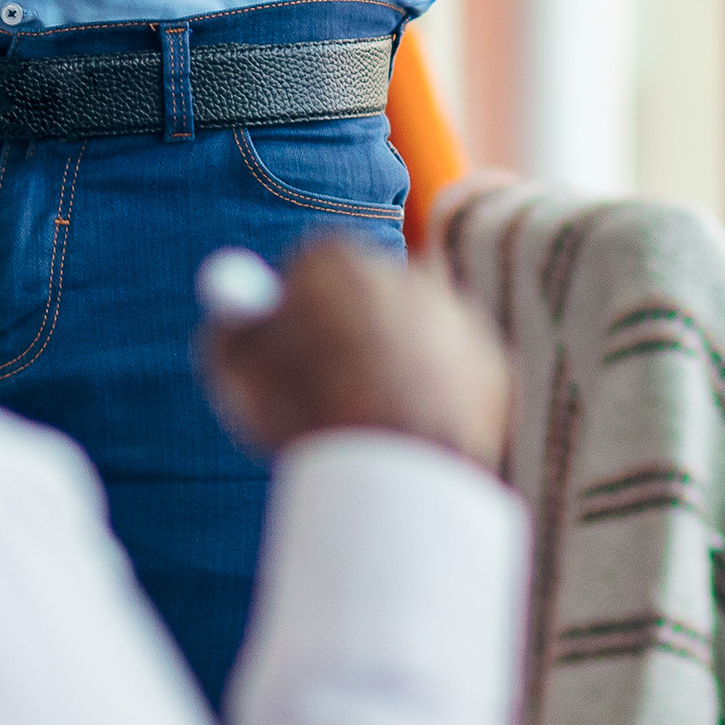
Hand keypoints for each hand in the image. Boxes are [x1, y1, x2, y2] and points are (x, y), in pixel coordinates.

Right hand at [195, 236, 511, 476]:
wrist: (394, 465)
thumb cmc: (305, 412)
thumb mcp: (234, 368)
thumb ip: (230, 332)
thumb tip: (235, 318)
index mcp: (337, 259)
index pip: (311, 270)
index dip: (295, 309)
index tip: (287, 344)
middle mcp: (404, 272)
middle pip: (369, 297)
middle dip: (351, 331)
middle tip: (327, 384)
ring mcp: (456, 316)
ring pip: (415, 338)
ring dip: (395, 368)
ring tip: (366, 426)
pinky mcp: (493, 365)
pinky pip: (454, 380)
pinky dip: (435, 404)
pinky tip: (410, 440)